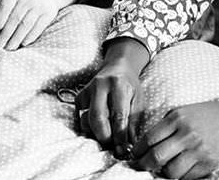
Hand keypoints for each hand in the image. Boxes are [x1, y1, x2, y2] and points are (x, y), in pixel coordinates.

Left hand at [0, 0, 75, 49]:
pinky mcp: (48, 13)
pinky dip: (29, 37)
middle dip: (5, 35)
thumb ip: (3, 11)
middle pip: (15, 19)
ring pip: (26, 25)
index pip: (5, 7)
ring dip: (16, 39)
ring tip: (9, 48)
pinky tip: (23, 43)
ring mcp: (39, 4)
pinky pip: (38, 27)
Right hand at [75, 38, 149, 157]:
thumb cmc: (130, 86)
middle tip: (112, 146)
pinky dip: (88, 126)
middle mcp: (101, 85)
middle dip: (104, 137)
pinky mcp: (80, 95)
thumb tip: (129, 145)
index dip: (120, 136)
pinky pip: (80, 117)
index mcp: (119, 85)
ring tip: (107, 137)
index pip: (118, 115)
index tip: (122, 150)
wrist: (118, 67)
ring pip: (86, 119)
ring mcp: (88, 90)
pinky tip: (98, 127)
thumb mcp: (138, 100)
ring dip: (96, 134)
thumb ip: (132, 122)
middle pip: (97, 118)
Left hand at [132, 97, 218, 179]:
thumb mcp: (181, 112)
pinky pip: (187, 177)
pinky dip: (179, 176)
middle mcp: (187, 134)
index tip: (134, 155)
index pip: (149, 139)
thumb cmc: (204, 114)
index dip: (138, 150)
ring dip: (162, 173)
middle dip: (143, 165)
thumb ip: (164, 126)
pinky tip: (176, 170)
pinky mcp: (208, 163)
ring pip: (171, 172)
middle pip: (157, 157)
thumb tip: (145, 145)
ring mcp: (198, 150)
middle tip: (139, 167)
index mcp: (177, 119)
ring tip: (160, 169)